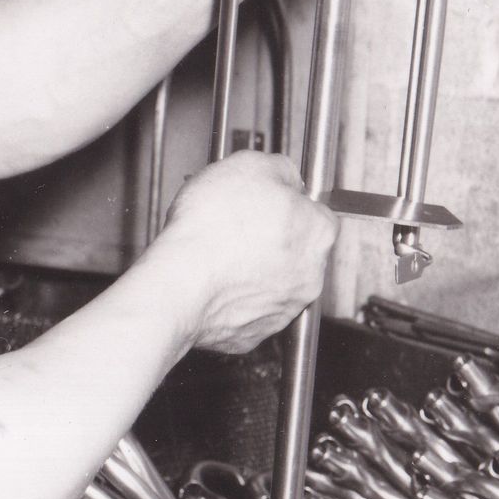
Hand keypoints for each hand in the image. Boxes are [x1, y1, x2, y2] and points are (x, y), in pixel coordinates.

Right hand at [150, 150, 339, 354]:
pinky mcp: (255, 333)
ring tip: (221, 255)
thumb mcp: (249, 165)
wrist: (180, 284)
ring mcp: (284, 308)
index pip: (316, 212)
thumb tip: (286, 175)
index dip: (286, 204)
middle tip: (239, 227)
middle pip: (297, 250)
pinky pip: (249, 309)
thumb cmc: (212, 229)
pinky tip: (215, 281)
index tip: (265, 203)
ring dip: (254, 269)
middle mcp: (311, 275)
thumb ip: (280, 168)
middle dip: (272, 239)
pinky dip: (235, 297)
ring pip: (274, 282)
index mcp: (318, 232)